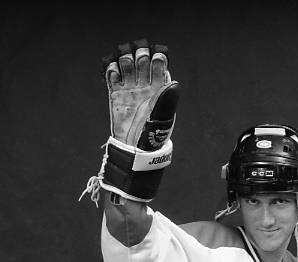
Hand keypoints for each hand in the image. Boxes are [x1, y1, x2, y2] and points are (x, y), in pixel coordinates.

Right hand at [81, 39, 180, 205]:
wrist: (131, 158)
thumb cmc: (150, 143)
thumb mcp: (160, 123)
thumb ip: (166, 102)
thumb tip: (174, 82)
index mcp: (160, 93)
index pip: (160, 68)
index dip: (158, 58)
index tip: (156, 57)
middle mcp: (145, 90)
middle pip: (142, 63)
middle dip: (140, 56)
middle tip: (139, 60)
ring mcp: (129, 93)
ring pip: (127, 66)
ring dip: (125, 59)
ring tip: (125, 63)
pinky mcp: (115, 97)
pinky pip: (112, 77)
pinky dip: (111, 70)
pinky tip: (113, 71)